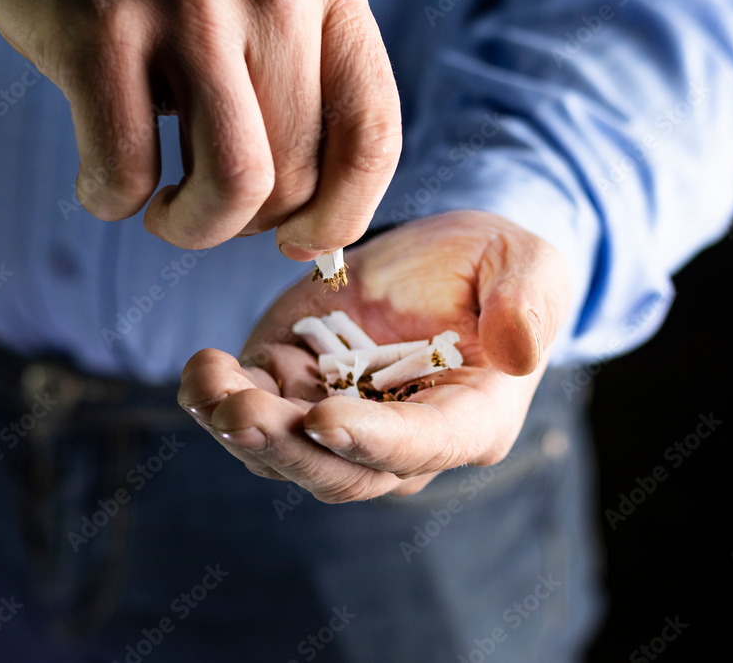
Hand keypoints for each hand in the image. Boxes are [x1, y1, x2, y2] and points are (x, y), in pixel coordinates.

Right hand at [0, 0, 400, 258]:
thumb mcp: (264, 5)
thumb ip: (296, 83)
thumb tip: (309, 220)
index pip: (372, 132)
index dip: (346, 213)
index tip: (306, 244)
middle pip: (297, 174)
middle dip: (251, 226)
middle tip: (208, 212)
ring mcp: (188, 10)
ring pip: (232, 186)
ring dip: (194, 229)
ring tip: (166, 214)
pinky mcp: (101, 28)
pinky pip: (126, 169)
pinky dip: (111, 201)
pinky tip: (102, 188)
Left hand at [178, 211, 571, 501]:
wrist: (444, 260)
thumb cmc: (497, 266)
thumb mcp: (530, 267)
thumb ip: (528, 305)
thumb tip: (518, 351)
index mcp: (468, 422)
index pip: (420, 447)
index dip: (372, 440)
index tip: (323, 417)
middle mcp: (400, 442)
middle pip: (341, 472)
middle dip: (288, 448)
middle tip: (241, 411)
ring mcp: (342, 421)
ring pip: (286, 455)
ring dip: (241, 428)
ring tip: (207, 380)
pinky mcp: (298, 391)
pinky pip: (256, 416)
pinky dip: (220, 400)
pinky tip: (202, 370)